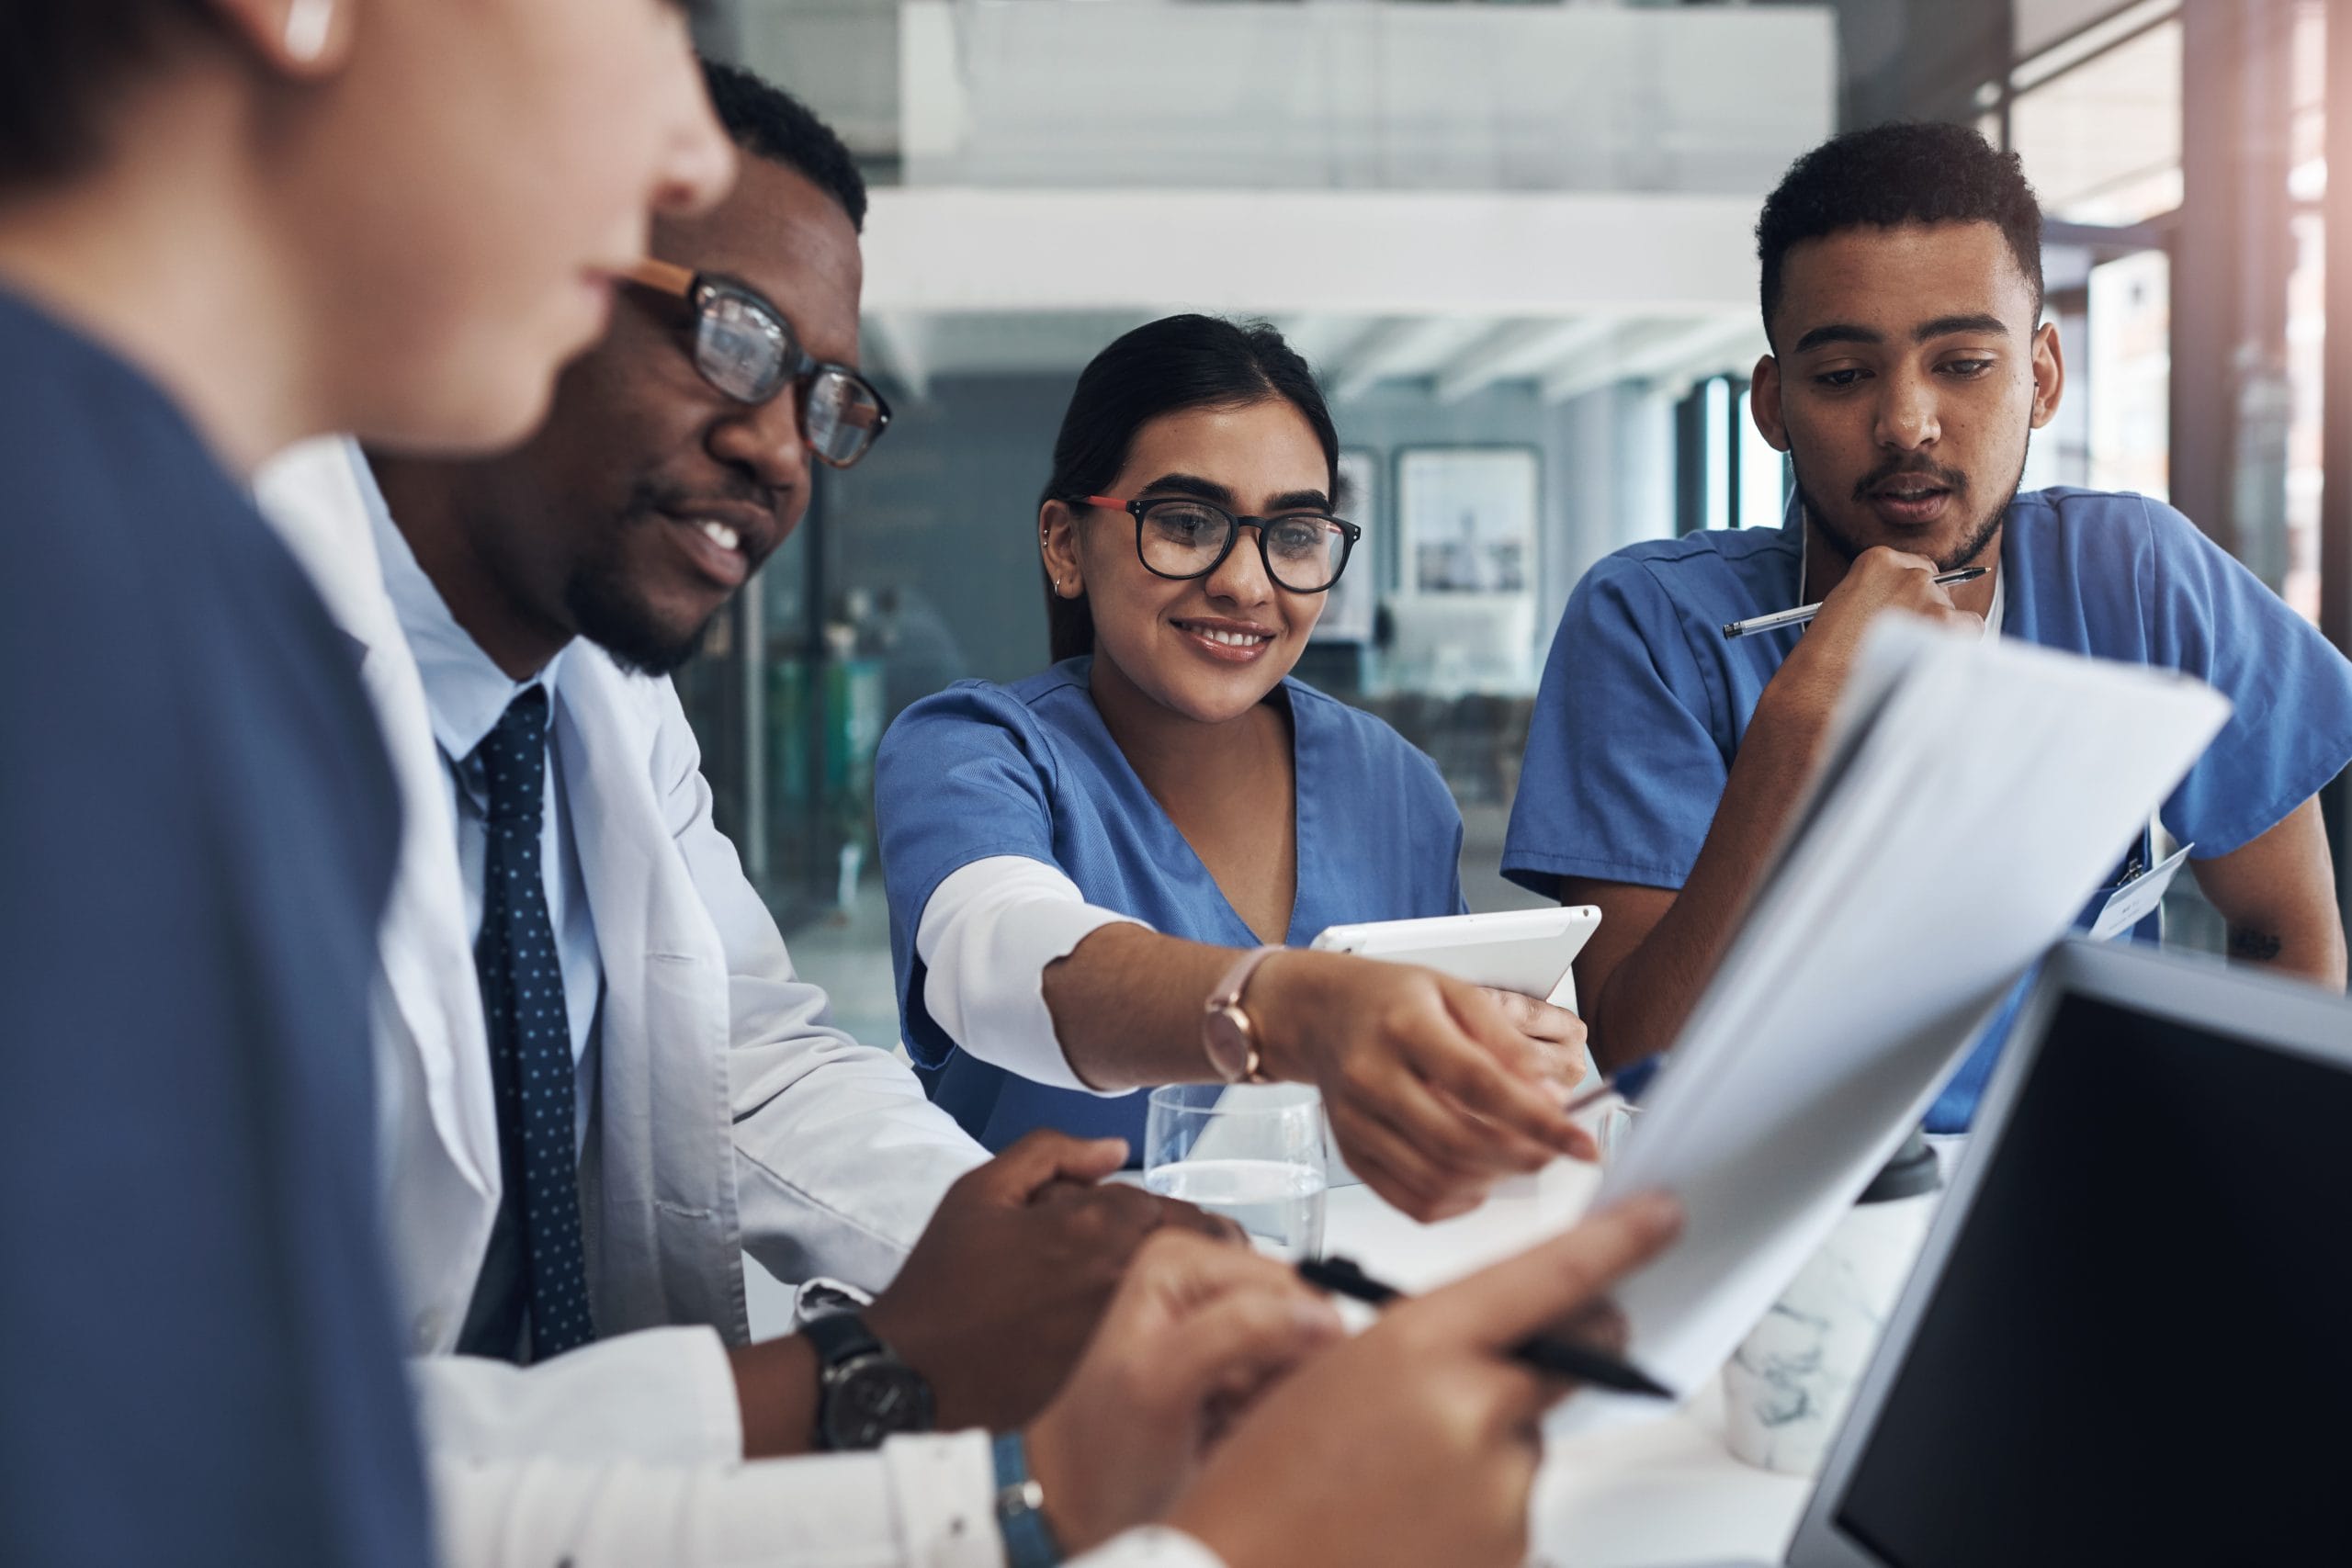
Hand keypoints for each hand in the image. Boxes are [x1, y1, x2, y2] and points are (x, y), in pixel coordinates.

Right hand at [863, 1130, 1237, 1431]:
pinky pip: (1170, 1344)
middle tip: (1183, 1254)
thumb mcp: (981, 1190)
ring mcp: (1125, 1329)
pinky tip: (1143, 1338)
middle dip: (1199, 1243)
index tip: (1143, 1226)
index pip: (1172, 1206)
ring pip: (1194, 1296)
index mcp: (1093, 1224)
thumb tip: (1114, 1149)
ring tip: (1164, 1295)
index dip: (1160, 1212)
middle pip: (1203, 1247)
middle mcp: (1119, 1275)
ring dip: (1190, 1288)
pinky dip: (1171, 1334)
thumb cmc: (942, 1281)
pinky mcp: (1119, 1374)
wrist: (914, 1372)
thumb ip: (1052, 1151)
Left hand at [1025, 1231, 1341, 1553]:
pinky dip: (1271, 1415)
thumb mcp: (1160, 1382)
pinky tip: (1227, 1430)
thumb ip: (1236, 1331)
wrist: (1081, 1502)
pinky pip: (1289, 1383)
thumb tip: (1319, 1315)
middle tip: (1232, 1410)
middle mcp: (1205, 1280)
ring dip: (1276, 1399)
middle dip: (1282, 1373)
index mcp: (1182, 1258)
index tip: (1269, 1390)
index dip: (1301, 1339)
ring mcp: (1223, 1323)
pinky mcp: (1237, 1364)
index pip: (1289, 1283)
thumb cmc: (1104, 1448)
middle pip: (1301, 1317)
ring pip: (1302, 1354)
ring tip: (1223, 1423)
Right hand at [1166, 1194, 1683, 1567]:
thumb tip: (1492, 1345)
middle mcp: (1477, 1411)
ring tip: (1393, 1482)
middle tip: (1496, 1368)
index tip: (1661, 1217)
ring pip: (1529, 1439)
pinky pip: (1511, 1507)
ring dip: (1488, 1446)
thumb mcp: (1332, 1375)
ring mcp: (1502, 1492)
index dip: (1621, 1240)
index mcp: (1423, 1344)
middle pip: (1573, 1354)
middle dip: (1561, 1347)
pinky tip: (1405, 1523)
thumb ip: (1427, 1347)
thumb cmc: (1259, 1483)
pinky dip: (1474, 1507)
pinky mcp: (1512, 1552)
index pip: (1552, 1276)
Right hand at [1248, 950, 1598, 1222]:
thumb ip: (1503, 1040)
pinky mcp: (1351, 1154)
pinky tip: (1477, 1176)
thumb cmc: (1390, 1000)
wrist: (1320, 1015)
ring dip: (1495, 1178)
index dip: (1539, 1121)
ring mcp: (1356, 1122)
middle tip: (1556, 1147)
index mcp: (1403, 1027)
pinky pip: (1412, 1201)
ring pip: (1439, 1179)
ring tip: (1517, 1154)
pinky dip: (1458, 1201)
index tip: (1583, 1143)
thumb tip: (1547, 1093)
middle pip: (1460, 1142)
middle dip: (1524, 1155)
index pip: (1480, 1084)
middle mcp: (1372, 1077)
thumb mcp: (1454, 991)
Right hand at [1771, 546, 1984, 720]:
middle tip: (1907, 643)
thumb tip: (1915, 606)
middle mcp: (1907, 571)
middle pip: (1938, 588)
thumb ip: (1882, 596)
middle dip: (1927, 613)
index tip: (1905, 612)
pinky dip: (1957, 645)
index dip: (1911, 595)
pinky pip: (1970, 629)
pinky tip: (1928, 660)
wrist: (1822, 684)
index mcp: (1878, 560)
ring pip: (1955, 612)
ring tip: (1907, 658)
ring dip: (1939, 632)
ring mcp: (1929, 594)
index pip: (1915, 568)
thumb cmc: (1826, 655)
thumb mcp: (1847, 606)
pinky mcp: (1945, 621)